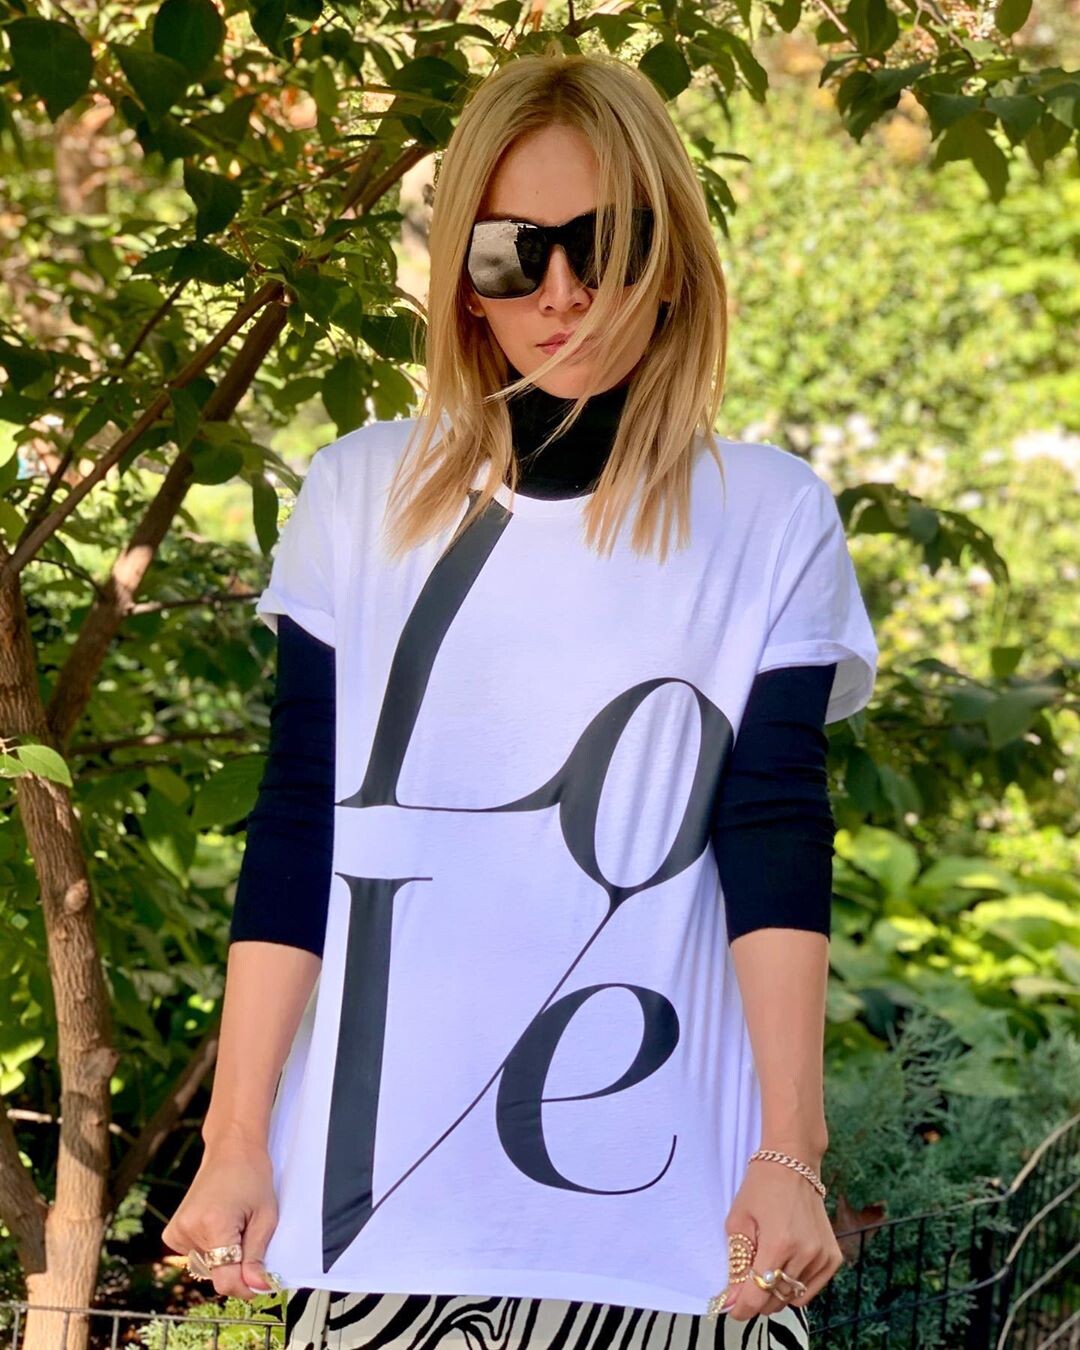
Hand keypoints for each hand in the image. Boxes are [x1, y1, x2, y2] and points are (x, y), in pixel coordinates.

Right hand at [161, 1136, 279, 1300]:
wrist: (231, 1149)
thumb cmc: (252, 1176)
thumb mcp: (266, 1216)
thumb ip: (257, 1256)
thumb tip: (256, 1288)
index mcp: (213, 1225)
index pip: (225, 1281)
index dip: (245, 1286)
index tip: (258, 1281)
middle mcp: (189, 1230)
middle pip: (216, 1274)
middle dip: (236, 1265)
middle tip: (248, 1234)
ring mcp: (177, 1231)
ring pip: (207, 1267)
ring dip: (223, 1256)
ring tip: (233, 1222)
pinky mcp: (172, 1232)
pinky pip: (196, 1256)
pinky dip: (210, 1248)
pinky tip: (217, 1224)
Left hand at [718, 1155, 841, 1321]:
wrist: (793, 1163)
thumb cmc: (760, 1188)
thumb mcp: (738, 1221)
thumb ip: (736, 1263)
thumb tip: (733, 1300)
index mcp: (779, 1243)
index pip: (758, 1295)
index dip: (742, 1307)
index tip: (732, 1307)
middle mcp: (805, 1253)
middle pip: (776, 1301)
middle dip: (757, 1298)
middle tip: (746, 1282)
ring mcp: (823, 1257)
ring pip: (794, 1298)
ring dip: (776, 1292)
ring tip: (767, 1266)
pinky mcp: (833, 1257)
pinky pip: (811, 1289)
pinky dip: (796, 1286)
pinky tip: (787, 1264)